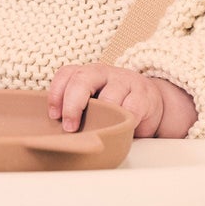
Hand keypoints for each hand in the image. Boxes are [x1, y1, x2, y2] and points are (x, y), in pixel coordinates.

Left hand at [47, 63, 196, 137]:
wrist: (150, 104)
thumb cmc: (114, 107)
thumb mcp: (94, 104)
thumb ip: (78, 110)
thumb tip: (54, 132)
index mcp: (87, 74)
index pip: (66, 74)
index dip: (56, 93)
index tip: (54, 115)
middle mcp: (104, 72)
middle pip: (82, 79)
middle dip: (72, 105)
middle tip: (70, 127)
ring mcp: (125, 81)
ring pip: (108, 97)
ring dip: (102, 118)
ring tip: (101, 130)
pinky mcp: (143, 94)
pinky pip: (131, 108)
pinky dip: (124, 121)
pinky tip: (123, 128)